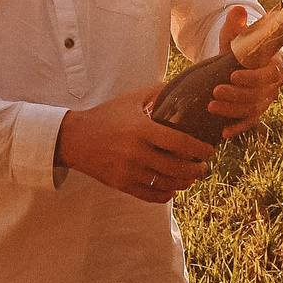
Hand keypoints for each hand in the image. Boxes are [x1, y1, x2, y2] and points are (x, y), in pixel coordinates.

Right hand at [57, 86, 215, 203]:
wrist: (74, 138)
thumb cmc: (105, 116)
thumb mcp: (130, 100)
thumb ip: (157, 93)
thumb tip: (182, 86)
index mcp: (142, 129)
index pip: (180, 143)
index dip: (199, 149)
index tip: (208, 151)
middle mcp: (136, 152)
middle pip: (177, 167)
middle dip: (196, 169)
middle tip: (203, 166)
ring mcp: (128, 171)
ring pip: (166, 183)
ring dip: (184, 182)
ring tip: (191, 177)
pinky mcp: (121, 184)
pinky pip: (150, 195)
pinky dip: (166, 194)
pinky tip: (172, 188)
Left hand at [209, 7, 282, 138]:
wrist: (232, 62)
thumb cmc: (237, 46)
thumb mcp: (234, 34)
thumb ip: (236, 24)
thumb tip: (237, 11)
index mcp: (274, 60)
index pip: (270, 73)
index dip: (252, 77)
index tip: (233, 75)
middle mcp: (274, 82)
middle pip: (261, 93)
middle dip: (238, 94)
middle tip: (216, 91)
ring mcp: (266, 98)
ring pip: (253, 109)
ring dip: (233, 110)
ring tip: (211, 107)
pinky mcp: (256, 111)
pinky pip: (250, 122)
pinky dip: (238, 128)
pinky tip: (223, 132)